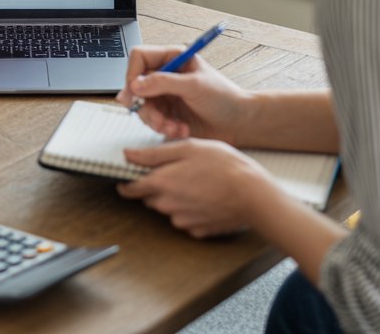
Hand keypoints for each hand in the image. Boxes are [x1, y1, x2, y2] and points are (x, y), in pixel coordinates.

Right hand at [115, 44, 252, 143]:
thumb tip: (135, 85)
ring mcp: (164, 95)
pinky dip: (163, 128)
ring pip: (141, 106)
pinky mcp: (166, 113)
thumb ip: (163, 83)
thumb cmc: (224, 98)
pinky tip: (180, 130)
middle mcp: (165, 75)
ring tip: (173, 127)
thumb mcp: (194, 86)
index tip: (135, 92)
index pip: (139, 57)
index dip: (133, 74)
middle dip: (144, 105)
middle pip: (135, 85)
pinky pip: (151, 120)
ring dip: (155, 120)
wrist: (238, 123)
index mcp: (172, 58)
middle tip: (156, 118)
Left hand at [117, 138, 274, 237]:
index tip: (125, 178)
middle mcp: (168, 205)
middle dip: (157, 187)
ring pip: (169, 208)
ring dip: (176, 198)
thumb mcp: (188, 148)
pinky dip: (192, 210)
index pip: (129, 189)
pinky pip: (187, 219)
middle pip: (150, 198)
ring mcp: (182, 220)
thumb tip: (129, 155)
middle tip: (178, 172)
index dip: (125, 183)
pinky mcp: (197, 231)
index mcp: (162, 183)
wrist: (254, 195)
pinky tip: (207, 198)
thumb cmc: (224, 166)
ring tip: (198, 183)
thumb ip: (155, 154)